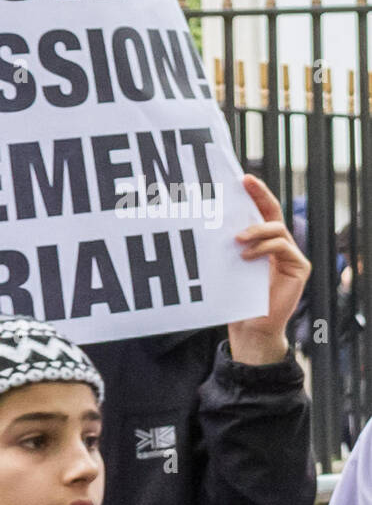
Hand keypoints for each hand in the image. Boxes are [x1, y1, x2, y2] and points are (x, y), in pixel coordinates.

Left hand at [228, 175, 310, 364]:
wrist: (250, 326)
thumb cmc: (235, 297)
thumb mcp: (227, 267)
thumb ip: (226, 248)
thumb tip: (205, 224)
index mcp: (262, 242)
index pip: (261, 212)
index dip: (255, 194)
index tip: (242, 178)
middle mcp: (279, 245)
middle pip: (273, 212)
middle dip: (260, 194)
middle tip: (246, 182)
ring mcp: (291, 255)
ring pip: (277, 229)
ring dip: (256, 229)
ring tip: (237, 240)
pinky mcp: (299, 267)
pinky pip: (283, 247)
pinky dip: (264, 248)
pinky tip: (246, 256)